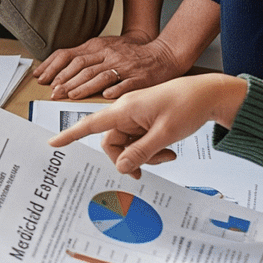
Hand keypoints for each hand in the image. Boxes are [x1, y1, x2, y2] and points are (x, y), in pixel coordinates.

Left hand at [34, 31, 186, 100]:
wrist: (162, 54)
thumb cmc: (130, 54)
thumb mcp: (104, 48)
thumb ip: (83, 57)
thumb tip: (57, 69)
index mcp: (97, 47)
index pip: (69, 55)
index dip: (54, 67)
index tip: (42, 79)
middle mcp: (108, 54)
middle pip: (82, 66)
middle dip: (65, 80)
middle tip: (53, 94)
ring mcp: (124, 65)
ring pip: (100, 75)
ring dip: (84, 86)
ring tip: (71, 96)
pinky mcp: (139, 77)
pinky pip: (126, 83)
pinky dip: (115, 89)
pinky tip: (106, 95)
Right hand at [46, 74, 249, 176]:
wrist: (208, 95)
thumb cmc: (187, 105)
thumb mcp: (164, 134)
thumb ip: (140, 152)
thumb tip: (122, 167)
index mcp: (124, 109)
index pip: (90, 124)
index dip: (70, 135)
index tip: (53, 143)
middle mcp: (126, 111)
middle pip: (112, 143)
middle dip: (129, 158)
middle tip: (149, 167)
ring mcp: (136, 116)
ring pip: (128, 145)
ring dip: (144, 155)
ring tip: (167, 154)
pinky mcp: (146, 120)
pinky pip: (139, 141)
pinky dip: (151, 149)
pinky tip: (168, 150)